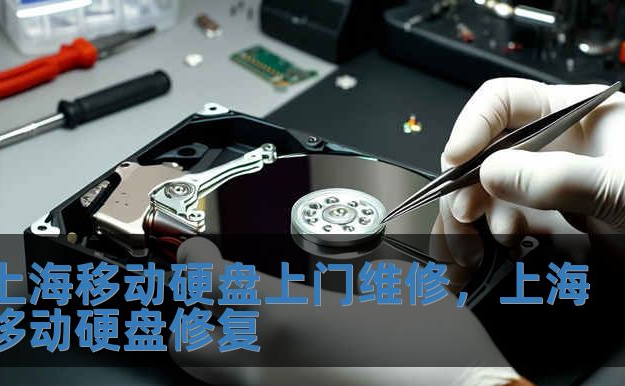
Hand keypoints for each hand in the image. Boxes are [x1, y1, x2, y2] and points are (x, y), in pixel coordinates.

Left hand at [168, 238, 520, 384]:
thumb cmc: (438, 355)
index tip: (195, 251)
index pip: (211, 283)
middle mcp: (268, 364)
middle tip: (201, 302)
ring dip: (219, 353)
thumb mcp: (403, 291)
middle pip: (188, 346)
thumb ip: (366, 277)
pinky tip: (289, 364)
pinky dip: (260, 376)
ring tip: (242, 335)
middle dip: (186, 321)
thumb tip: (362, 271)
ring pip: (219, 378)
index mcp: (289, 317)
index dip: (195, 261)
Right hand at [437, 78, 624, 309]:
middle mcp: (556, 146)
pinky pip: (506, 225)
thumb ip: (557, 179)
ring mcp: (552, 185)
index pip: (504, 103)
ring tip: (469, 249)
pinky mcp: (553, 221)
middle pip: (486, 152)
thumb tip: (491, 172)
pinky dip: (489, 242)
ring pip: (489, 193)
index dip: (474, 126)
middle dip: (466, 184)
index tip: (459, 160)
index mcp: (575, 114)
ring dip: (472, 220)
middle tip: (464, 217)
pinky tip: (489, 256)